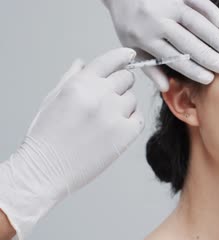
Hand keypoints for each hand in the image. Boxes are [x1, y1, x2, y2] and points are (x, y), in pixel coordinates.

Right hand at [0, 48, 144, 239]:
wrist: (46, 170)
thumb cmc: (46, 136)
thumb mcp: (52, 99)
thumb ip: (71, 77)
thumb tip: (84, 62)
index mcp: (80, 84)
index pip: (110, 60)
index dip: (122, 56)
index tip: (130, 56)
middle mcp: (99, 96)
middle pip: (126, 78)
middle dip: (120, 85)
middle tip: (108, 99)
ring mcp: (114, 115)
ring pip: (132, 99)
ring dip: (124, 105)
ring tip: (104, 120)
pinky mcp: (126, 134)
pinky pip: (139, 119)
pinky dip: (131, 121)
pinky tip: (114, 129)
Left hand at [104, 0, 218, 90]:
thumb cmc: (128, 20)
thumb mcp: (131, 45)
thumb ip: (149, 66)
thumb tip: (165, 87)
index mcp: (143, 37)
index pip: (173, 58)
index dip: (192, 70)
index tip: (209, 78)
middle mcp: (155, 19)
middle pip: (187, 43)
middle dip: (209, 57)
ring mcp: (167, 3)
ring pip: (196, 23)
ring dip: (216, 39)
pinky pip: (198, 2)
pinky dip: (212, 13)